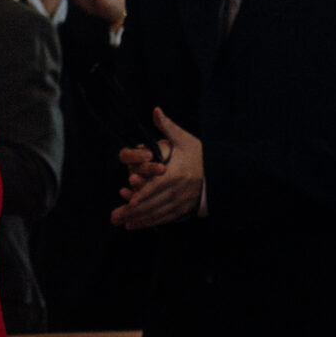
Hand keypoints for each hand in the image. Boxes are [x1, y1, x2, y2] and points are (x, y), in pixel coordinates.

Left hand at [112, 110, 203, 228]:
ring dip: (138, 219)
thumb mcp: (185, 139)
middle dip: (133, 211)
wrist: (220, 174)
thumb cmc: (200, 155)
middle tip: (115, 217)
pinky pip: (163, 218)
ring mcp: (180, 202)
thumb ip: (168, 127)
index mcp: (177, 175)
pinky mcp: (181, 209)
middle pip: (153, 203)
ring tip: (120, 223)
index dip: (144, 193)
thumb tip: (156, 111)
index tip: (130, 200)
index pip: (157, 186)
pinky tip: (134, 225)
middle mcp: (177, 191)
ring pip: (156, 213)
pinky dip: (148, 222)